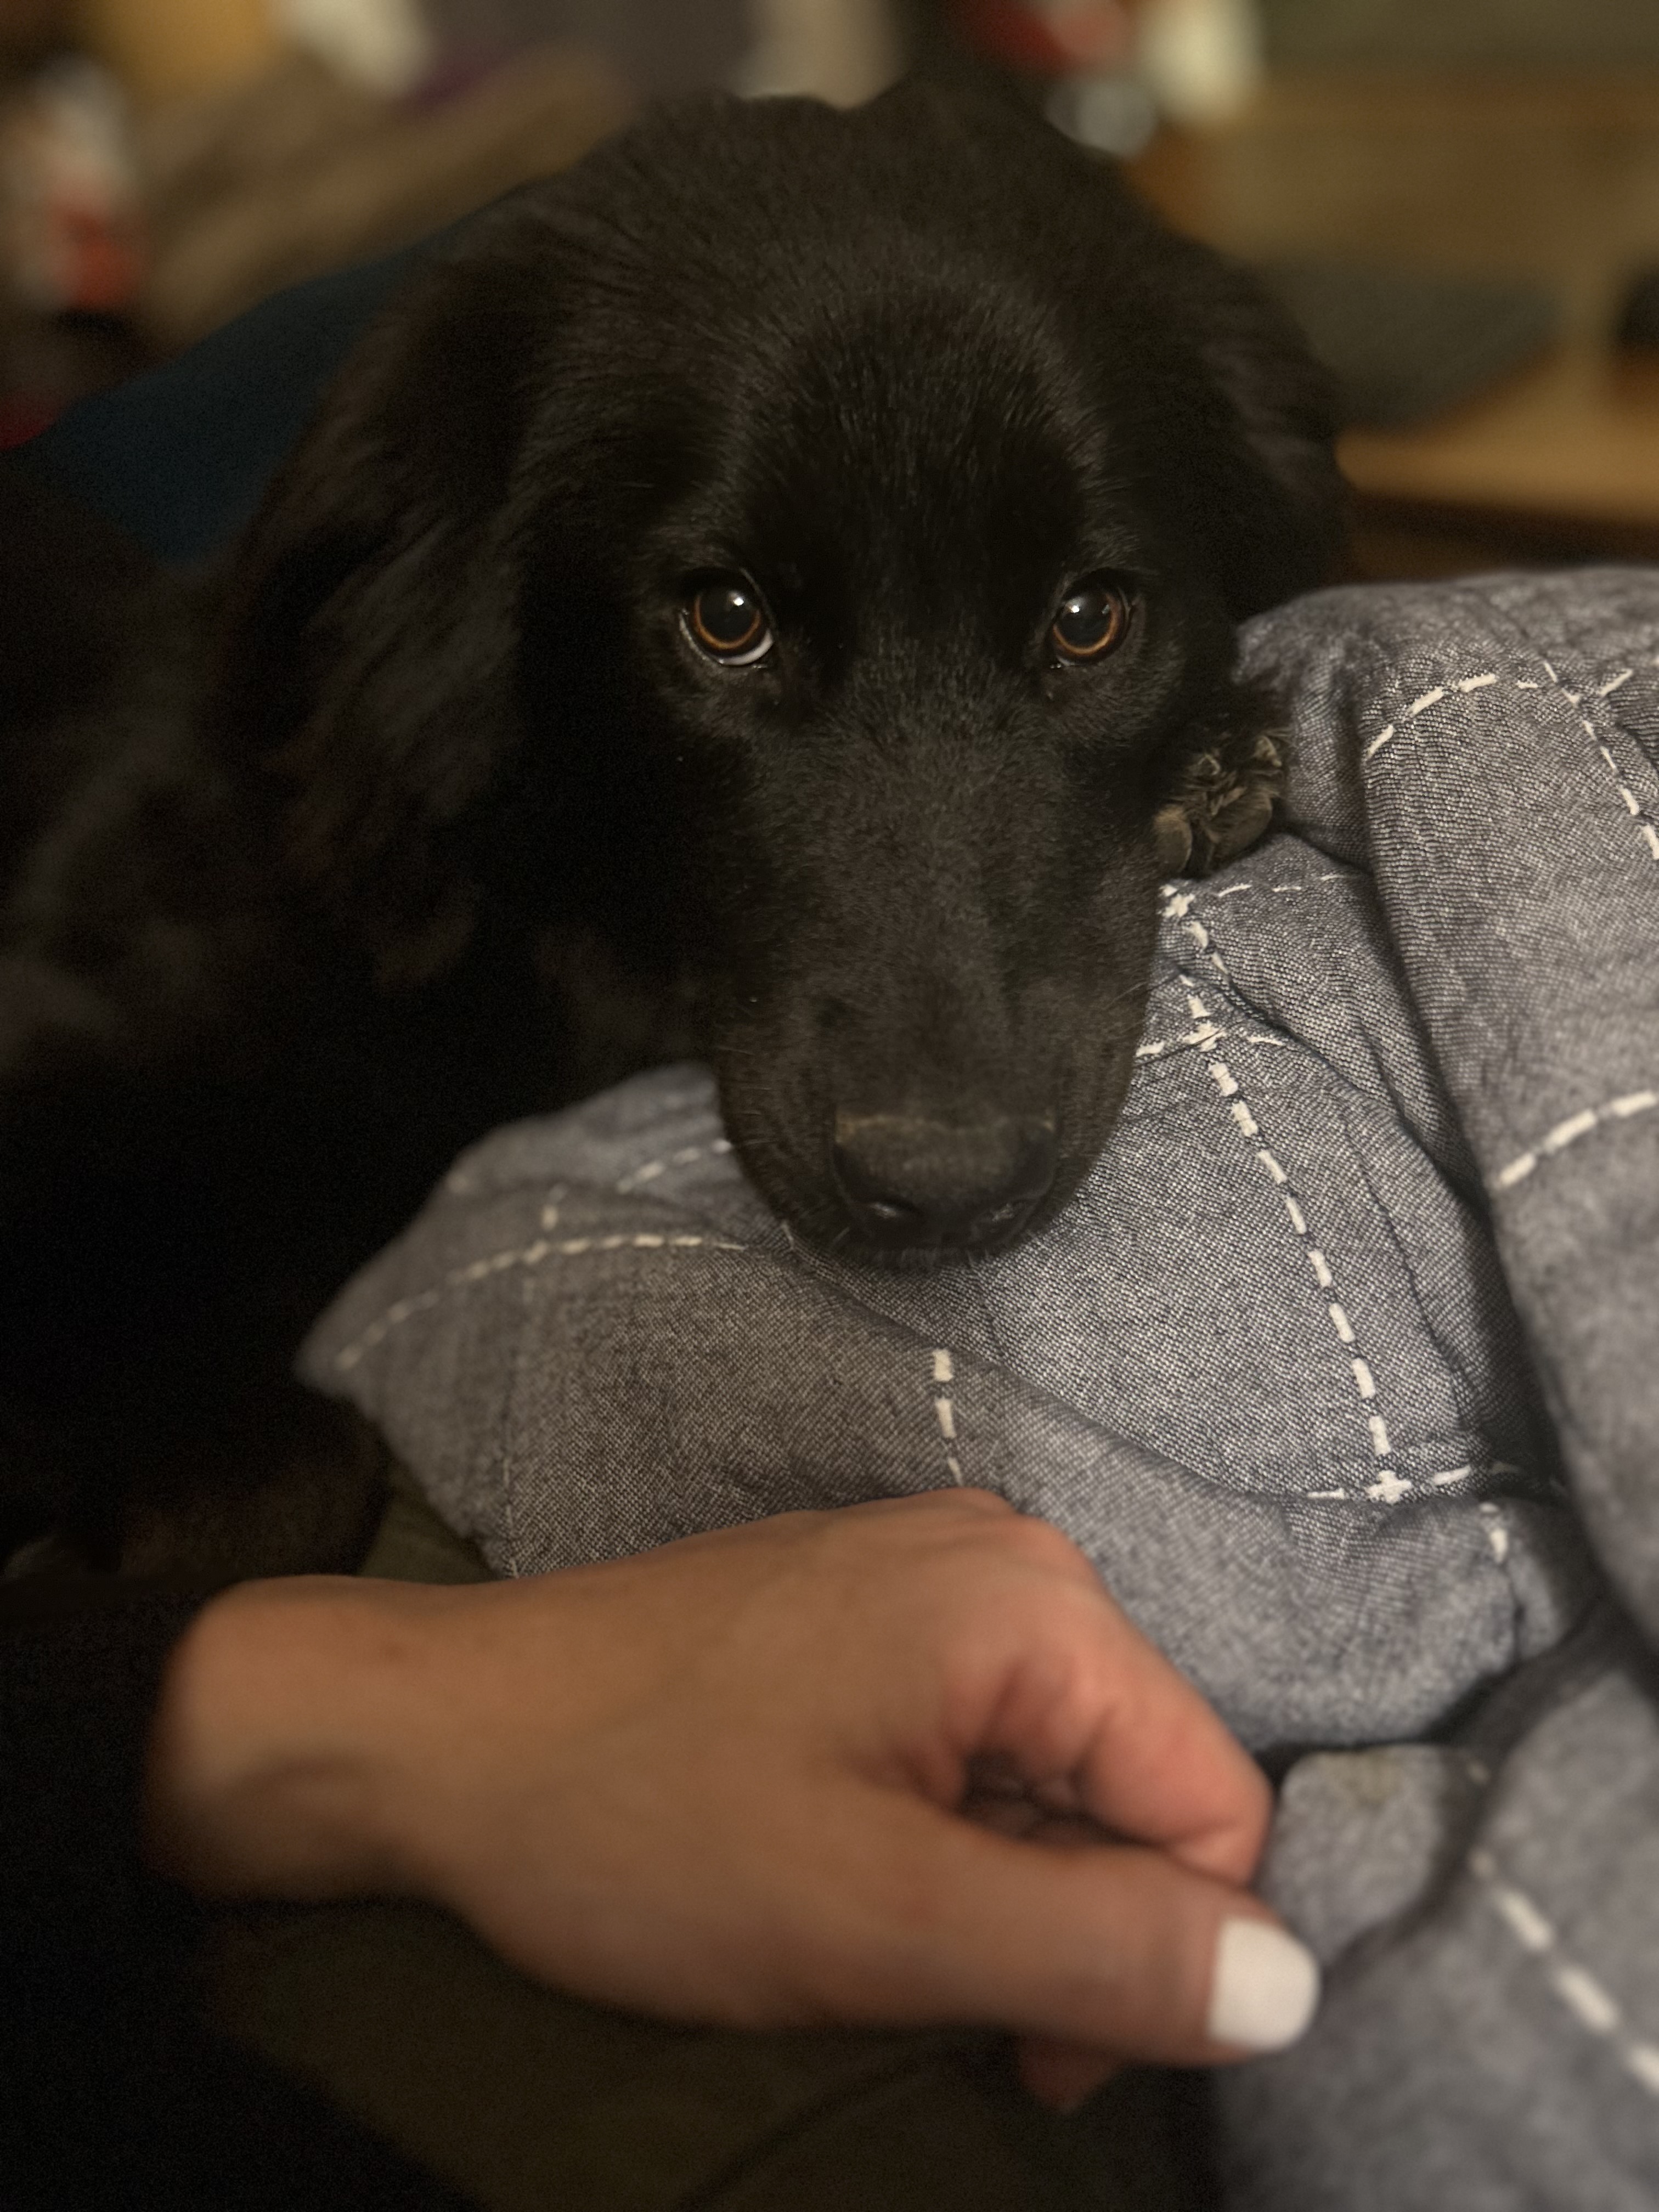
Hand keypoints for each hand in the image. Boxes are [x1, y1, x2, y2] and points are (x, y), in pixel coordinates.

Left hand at [145, 1491, 1315, 2105]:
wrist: (437, 1736)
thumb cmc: (643, 1823)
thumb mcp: (882, 1920)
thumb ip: (1099, 1953)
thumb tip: (1294, 1990)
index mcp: (1031, 1603)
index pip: (1212, 1805)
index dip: (1158, 1958)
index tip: (1035, 2047)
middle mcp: (1003, 1558)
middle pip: (1140, 1780)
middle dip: (1075, 1922)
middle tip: (943, 2002)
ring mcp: (928, 1573)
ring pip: (1058, 1769)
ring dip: (1005, 1885)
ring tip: (874, 1932)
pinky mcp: (870, 1608)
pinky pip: (978, 1732)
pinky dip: (950, 1830)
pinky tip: (852, 1865)